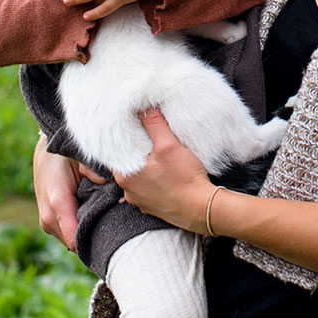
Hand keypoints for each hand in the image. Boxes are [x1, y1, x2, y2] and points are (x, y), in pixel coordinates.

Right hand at [32, 135, 105, 249]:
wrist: (45, 154)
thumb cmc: (66, 155)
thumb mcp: (81, 157)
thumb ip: (94, 171)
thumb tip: (109, 184)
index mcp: (57, 202)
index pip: (75, 239)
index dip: (96, 240)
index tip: (115, 233)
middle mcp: (49, 217)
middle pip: (77, 244)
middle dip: (96, 235)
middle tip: (115, 222)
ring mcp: (47, 223)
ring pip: (73, 241)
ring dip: (88, 232)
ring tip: (104, 216)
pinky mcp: (49, 223)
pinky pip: (69, 234)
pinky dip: (81, 228)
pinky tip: (93, 215)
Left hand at [114, 109, 214, 233]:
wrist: (201, 209)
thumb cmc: (184, 179)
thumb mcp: (169, 146)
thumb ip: (154, 125)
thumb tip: (145, 109)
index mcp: (124, 175)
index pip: (117, 151)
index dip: (127, 138)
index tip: (136, 128)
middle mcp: (127, 190)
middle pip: (128, 163)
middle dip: (139, 151)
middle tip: (152, 139)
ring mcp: (140, 200)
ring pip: (138, 177)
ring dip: (147, 167)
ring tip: (161, 156)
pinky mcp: (153, 207)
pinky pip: (149, 188)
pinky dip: (155, 180)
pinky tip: (167, 174)